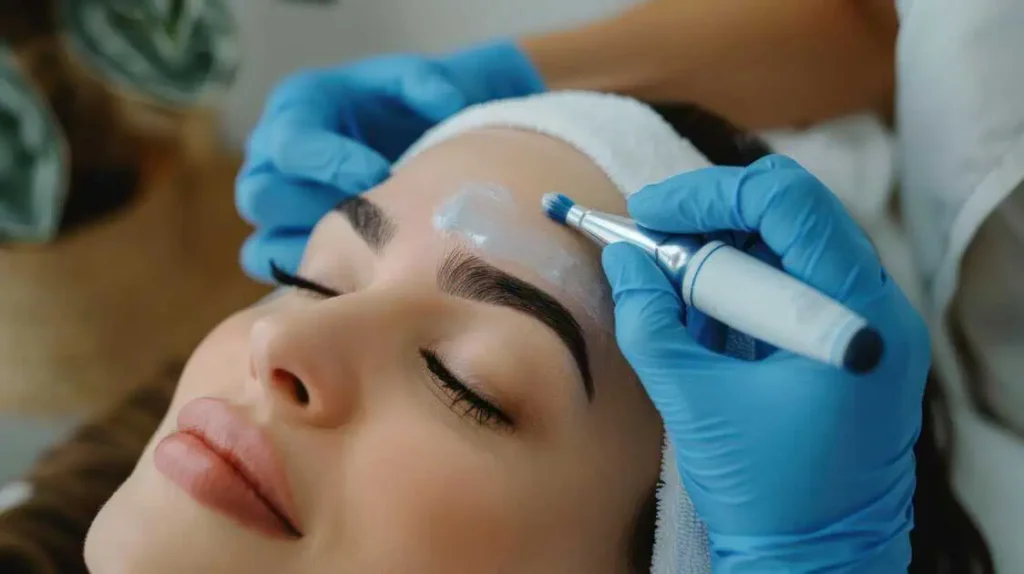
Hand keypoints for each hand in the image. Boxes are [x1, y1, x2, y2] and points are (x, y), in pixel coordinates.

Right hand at [235, 41, 544, 280]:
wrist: (420, 137)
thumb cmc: (410, 107)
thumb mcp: (419, 83)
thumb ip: (425, 84)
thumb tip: (441, 100)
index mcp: (299, 107)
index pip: (292, 141)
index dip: (330, 162)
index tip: (381, 175)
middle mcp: (275, 158)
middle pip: (263, 195)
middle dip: (315, 214)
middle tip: (369, 223)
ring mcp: (279, 208)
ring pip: (262, 243)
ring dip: (310, 258)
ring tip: (364, 262)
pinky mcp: (288, 245)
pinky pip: (279, 276)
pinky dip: (310, 286)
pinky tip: (355, 286)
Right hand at [602, 155, 929, 570]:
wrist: (815, 560)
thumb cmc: (766, 493)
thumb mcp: (694, 401)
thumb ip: (651, 321)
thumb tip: (622, 258)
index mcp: (854, 317)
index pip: (787, 203)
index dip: (708, 195)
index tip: (646, 213)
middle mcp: (874, 310)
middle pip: (788, 218)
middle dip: (707, 225)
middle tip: (646, 244)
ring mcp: (866, 328)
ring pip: (785, 251)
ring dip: (719, 261)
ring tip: (670, 294)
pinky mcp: (846, 346)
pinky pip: (789, 289)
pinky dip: (738, 293)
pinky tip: (702, 321)